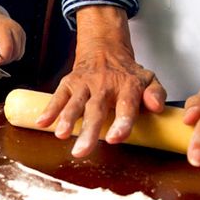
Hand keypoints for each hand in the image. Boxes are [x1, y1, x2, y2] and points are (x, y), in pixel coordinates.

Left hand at [0, 9, 25, 65]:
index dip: (3, 59)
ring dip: (10, 56)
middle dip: (6, 59)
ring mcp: (21, 32)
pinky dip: (13, 53)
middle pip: (15, 52)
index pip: (8, 48)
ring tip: (0, 50)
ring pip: (19, 54)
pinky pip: (20, 51)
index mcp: (3, 29)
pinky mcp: (23, 36)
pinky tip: (6, 48)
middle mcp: (15, 29)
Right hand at [36, 6, 165, 156]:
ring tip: (61, 135)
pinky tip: (42, 122)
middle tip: (81, 151)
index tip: (116, 138)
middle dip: (89, 130)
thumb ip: (156, 94)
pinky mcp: (69, 82)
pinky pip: (58, 96)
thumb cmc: (127, 73)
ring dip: (66, 118)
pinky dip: (50, 109)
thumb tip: (157, 107)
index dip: (121, 122)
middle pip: (96, 109)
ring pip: (75, 103)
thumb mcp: (148, 79)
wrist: (104, 49)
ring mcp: (85, 84)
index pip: (126, 106)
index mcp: (127, 86)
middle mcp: (105, 85)